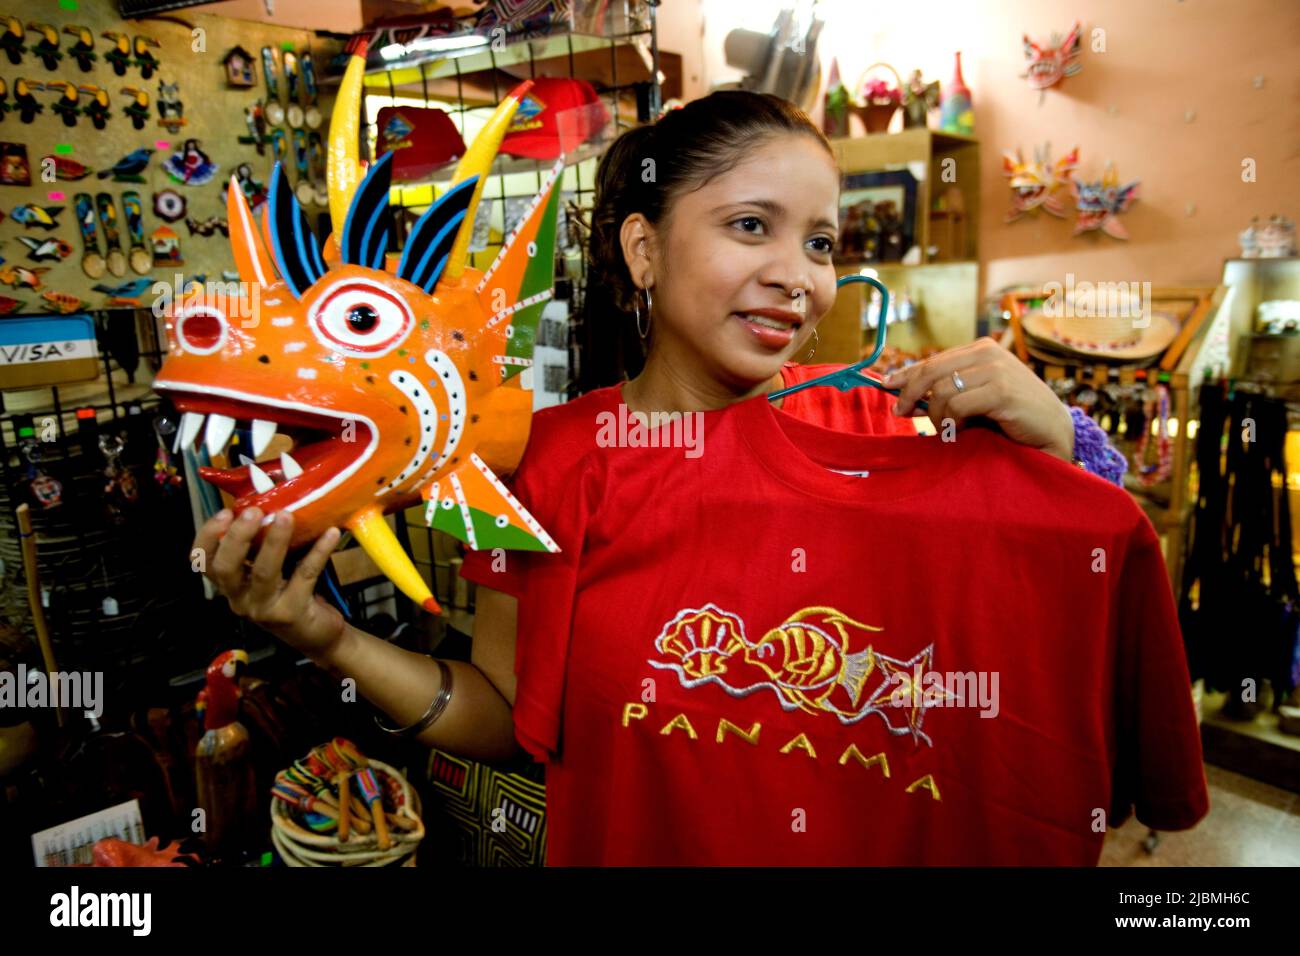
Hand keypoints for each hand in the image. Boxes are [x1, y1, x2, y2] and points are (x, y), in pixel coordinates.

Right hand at [193, 507, 345, 660]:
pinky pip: (305, 576)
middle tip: (254, 512)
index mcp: (231, 584)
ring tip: (286, 516)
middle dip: (237, 537)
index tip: (224, 512)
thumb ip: (262, 546)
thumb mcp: (269, 571)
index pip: (203, 562)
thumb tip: (271, 503)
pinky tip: (331, 534)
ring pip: (264, 573)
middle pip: (226, 568)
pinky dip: (318, 552)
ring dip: (275, 542)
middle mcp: (240, 599)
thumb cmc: (290, 594)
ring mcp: (264, 609)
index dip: (208, 537)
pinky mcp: (292, 613)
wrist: (317, 635)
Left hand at [883, 337, 1074, 459]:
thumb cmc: (1011, 417)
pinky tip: (963, 431)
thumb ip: (947, 393)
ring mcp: (996, 370)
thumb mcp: (975, 399)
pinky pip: (957, 406)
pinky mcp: (1002, 391)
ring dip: (937, 416)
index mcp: (980, 350)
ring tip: (950, 430)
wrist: (1052, 431)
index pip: (933, 360)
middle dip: (909, 394)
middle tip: (901, 414)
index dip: (906, 374)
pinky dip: (953, 423)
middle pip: (930, 371)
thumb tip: (905, 399)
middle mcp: (987, 353)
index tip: (886, 385)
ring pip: (941, 392)